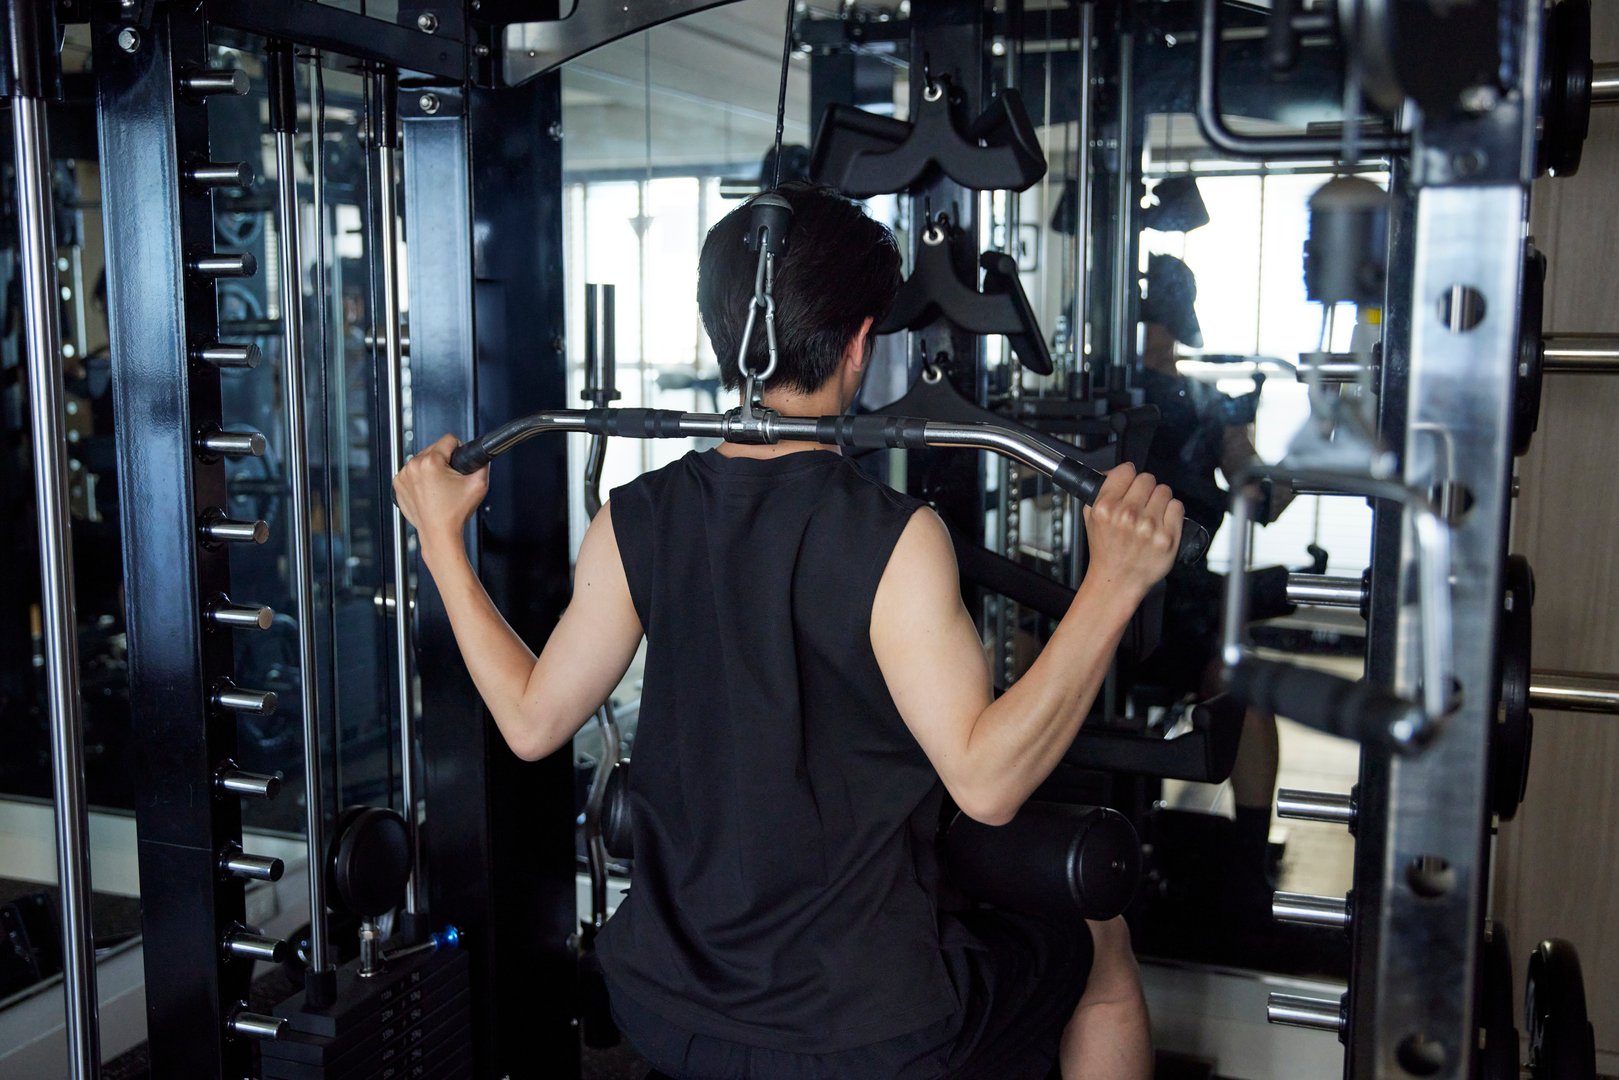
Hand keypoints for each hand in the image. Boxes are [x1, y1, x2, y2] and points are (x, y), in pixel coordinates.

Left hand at [392, 433, 488, 557]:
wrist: (440, 533)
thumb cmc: (454, 513)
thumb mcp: (479, 484)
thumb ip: (483, 463)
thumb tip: (482, 454)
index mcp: (431, 463)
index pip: (449, 439)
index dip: (459, 450)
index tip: (459, 462)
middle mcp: (413, 467)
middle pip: (434, 448)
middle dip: (444, 460)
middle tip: (450, 479)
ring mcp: (403, 476)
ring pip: (422, 460)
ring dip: (431, 468)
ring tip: (439, 486)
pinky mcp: (398, 485)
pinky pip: (412, 472)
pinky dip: (420, 478)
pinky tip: (428, 490)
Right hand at [1082, 463, 1183, 597]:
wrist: (1117, 580)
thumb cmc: (1106, 551)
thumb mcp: (1090, 518)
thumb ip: (1101, 492)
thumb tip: (1117, 472)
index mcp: (1106, 508)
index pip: (1127, 470)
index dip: (1128, 477)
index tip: (1130, 484)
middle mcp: (1127, 515)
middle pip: (1147, 479)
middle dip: (1145, 489)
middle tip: (1141, 504)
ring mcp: (1149, 526)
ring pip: (1164, 491)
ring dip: (1159, 500)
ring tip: (1151, 515)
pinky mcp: (1168, 537)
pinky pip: (1177, 507)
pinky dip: (1172, 513)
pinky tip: (1161, 523)